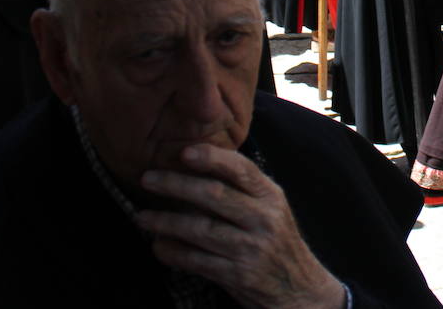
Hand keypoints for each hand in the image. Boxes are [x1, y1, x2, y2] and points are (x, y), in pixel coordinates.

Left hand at [136, 145, 345, 308]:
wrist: (300, 289)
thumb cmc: (276, 241)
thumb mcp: (271, 209)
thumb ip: (244, 188)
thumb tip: (197, 162)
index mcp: (271, 196)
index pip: (241, 169)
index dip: (211, 158)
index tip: (183, 152)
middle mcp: (264, 219)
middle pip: (215, 195)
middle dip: (177, 185)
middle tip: (147, 179)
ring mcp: (251, 249)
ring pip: (202, 229)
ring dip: (167, 222)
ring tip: (142, 217)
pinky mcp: (239, 275)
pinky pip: (199, 261)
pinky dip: (175, 253)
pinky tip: (158, 246)